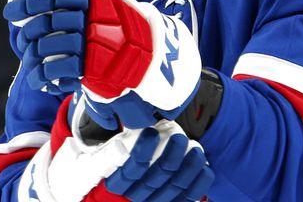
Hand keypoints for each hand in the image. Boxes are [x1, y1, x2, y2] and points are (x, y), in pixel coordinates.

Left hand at [5, 0, 201, 128]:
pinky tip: (41, 78)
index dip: (27, 5)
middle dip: (30, 34)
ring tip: (31, 64)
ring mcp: (91, 43)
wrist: (148, 54)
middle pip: (45, 24)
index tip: (10, 12)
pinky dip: (43, 76)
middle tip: (25, 41)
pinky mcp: (91, 68)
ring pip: (46, 48)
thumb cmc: (119, 22)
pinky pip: (56, 71)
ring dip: (33, 57)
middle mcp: (91, 18)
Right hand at [20, 99, 213, 201]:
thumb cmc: (108, 162)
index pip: (130, 171)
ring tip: (195, 147)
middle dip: (170, 157)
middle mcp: (133, 198)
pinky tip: (204, 167)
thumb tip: (114, 108)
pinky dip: (198, 185)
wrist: (111, 191)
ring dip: (187, 168)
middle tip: (180, 136)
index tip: (152, 133)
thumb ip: (107, 140)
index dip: (142, 153)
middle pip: (155, 180)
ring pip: (173, 189)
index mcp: (114, 184)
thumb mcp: (98, 154)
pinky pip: (186, 198)